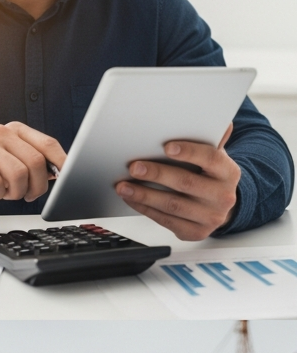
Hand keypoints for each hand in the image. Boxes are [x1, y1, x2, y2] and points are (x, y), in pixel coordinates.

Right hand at [0, 123, 65, 206]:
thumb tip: (60, 172)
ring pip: (18, 175)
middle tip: (29, 196)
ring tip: (6, 193)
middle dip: (37, 186)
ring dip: (15, 192)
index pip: (47, 144)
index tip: (67, 177)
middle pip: (35, 162)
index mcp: (15, 131)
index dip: (61, 162)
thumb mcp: (11, 163)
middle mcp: (1, 133)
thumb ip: (33, 163)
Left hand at [115, 123, 238, 239]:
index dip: (189, 152)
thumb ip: (210, 141)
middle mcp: (223, 196)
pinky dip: (144, 208)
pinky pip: (165, 220)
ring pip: (172, 205)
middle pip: (186, 183)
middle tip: (134, 167)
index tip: (167, 146)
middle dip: (157, 174)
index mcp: (229, 172)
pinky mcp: (195, 232)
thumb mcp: (214, 158)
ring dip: (144, 194)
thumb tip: (216, 120)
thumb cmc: (210, 177)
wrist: (220, 208)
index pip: (211, 158)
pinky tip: (131, 198)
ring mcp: (210, 217)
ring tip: (123, 186)